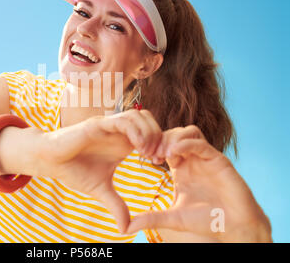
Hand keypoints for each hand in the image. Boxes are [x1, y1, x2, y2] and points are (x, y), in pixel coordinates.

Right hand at [35, 109, 162, 233]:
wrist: (49, 161)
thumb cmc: (73, 170)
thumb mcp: (101, 190)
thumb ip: (116, 205)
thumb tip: (125, 230)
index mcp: (122, 142)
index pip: (150, 132)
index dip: (160, 144)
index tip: (159, 163)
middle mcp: (118, 131)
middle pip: (149, 119)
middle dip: (159, 136)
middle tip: (157, 157)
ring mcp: (108, 126)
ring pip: (139, 115)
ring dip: (149, 132)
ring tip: (147, 153)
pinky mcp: (98, 125)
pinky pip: (123, 120)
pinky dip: (135, 131)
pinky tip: (136, 148)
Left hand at [126, 125, 272, 241]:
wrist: (234, 226)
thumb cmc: (206, 221)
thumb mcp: (173, 218)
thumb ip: (151, 219)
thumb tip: (127, 228)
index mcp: (181, 168)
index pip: (163, 145)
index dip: (152, 147)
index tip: (145, 157)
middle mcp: (192, 160)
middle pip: (173, 134)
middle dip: (160, 140)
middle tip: (151, 153)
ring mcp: (205, 158)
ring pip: (188, 132)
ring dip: (173, 138)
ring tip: (163, 153)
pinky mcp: (218, 160)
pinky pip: (201, 143)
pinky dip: (187, 143)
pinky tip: (175, 152)